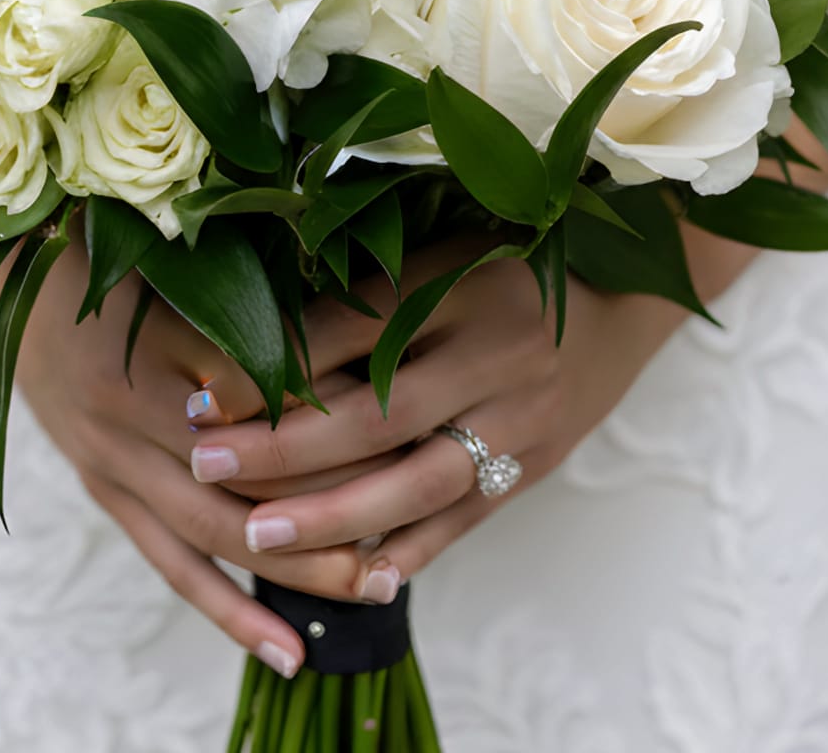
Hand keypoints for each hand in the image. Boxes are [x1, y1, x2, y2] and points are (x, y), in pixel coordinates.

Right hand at [9, 240, 399, 675]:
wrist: (16, 288)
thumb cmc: (113, 254)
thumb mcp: (175, 261)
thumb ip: (246, 300)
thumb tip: (358, 317)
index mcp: (151, 349)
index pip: (256, 397)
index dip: (328, 412)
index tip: (401, 421)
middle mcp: (129, 417)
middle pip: (242, 478)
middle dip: (327, 506)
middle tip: (407, 519)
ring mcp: (115, 465)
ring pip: (215, 534)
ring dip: (295, 568)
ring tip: (371, 586)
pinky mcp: (110, 496)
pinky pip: (173, 566)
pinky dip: (230, 614)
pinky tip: (287, 652)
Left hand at [185, 243, 683, 601]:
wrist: (624, 296)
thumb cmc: (509, 260)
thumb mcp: (440, 250)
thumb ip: (365, 289)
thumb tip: (258, 332)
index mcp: (462, 281)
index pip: (356, 327)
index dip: (278, 362)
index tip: (203, 391)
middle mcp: (493, 351)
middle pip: (380, 411)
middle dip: (286, 447)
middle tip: (206, 463)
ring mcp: (520, 416)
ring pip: (420, 479)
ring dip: (334, 515)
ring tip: (258, 535)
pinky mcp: (535, 465)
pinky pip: (466, 517)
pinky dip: (410, 550)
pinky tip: (354, 577)